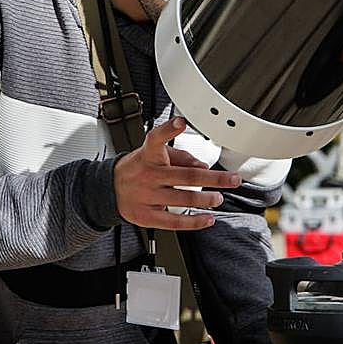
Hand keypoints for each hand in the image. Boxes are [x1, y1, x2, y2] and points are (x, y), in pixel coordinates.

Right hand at [114, 117, 240, 229]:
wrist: (109, 189)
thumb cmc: (139, 168)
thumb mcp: (155, 155)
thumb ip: (180, 157)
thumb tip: (203, 167)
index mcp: (149, 155)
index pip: (157, 140)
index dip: (169, 130)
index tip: (181, 122)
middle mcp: (148, 175)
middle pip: (187, 176)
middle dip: (215, 179)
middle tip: (233, 179)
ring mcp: (147, 197)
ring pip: (184, 199)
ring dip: (207, 200)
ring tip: (219, 198)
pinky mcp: (147, 216)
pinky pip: (175, 222)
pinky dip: (194, 222)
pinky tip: (208, 218)